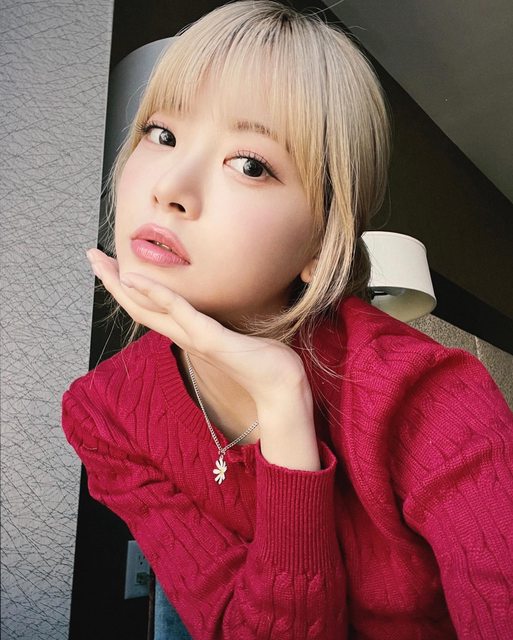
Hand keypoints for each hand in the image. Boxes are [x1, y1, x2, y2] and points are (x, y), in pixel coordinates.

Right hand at [87, 248, 319, 469]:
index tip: (115, 268)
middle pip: (139, 307)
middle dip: (113, 282)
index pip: (152, 310)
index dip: (130, 289)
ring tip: (101, 263)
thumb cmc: (267, 363)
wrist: (282, 390)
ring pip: (148, 308)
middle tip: (92, 257)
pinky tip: (136, 278)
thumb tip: (228, 315)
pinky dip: (156, 294)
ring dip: (121, 284)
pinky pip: (178, 311)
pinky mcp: (210, 338)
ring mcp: (195, 338)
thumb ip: (226, 324)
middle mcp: (186, 336)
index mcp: (192, 334)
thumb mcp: (240, 336)